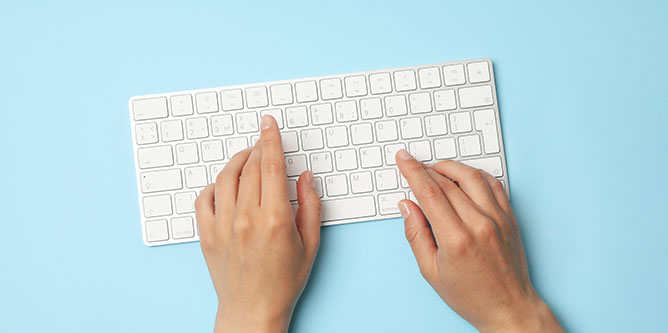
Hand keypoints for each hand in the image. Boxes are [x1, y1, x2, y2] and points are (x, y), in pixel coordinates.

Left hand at [195, 115, 320, 332]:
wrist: (253, 310)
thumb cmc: (284, 281)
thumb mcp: (311, 244)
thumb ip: (311, 206)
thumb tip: (304, 176)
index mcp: (276, 220)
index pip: (271, 166)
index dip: (270, 139)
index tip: (268, 123)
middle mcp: (247, 219)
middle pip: (249, 167)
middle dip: (257, 147)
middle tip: (263, 141)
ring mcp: (223, 226)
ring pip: (225, 177)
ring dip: (237, 161)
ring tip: (247, 158)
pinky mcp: (207, 235)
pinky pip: (204, 198)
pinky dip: (214, 185)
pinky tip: (226, 185)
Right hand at [395, 149, 561, 331]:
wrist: (508, 308)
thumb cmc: (470, 296)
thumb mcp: (431, 271)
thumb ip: (416, 234)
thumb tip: (406, 205)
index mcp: (456, 239)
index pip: (430, 193)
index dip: (413, 172)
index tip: (403, 159)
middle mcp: (479, 224)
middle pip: (447, 182)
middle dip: (425, 169)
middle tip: (412, 163)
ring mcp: (498, 219)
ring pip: (471, 177)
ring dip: (450, 167)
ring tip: (436, 169)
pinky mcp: (510, 218)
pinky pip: (494, 184)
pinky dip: (476, 174)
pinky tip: (463, 177)